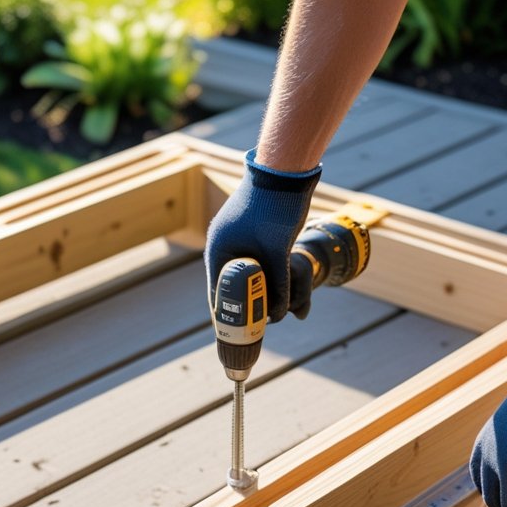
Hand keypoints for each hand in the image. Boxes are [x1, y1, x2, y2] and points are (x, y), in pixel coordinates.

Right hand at [204, 149, 320, 322]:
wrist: (286, 169)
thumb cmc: (275, 206)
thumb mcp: (278, 251)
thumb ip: (277, 284)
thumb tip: (277, 315)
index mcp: (219, 252)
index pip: (219, 296)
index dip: (230, 319)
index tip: (242, 337)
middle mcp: (226, 249)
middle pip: (236, 289)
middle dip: (252, 307)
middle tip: (266, 325)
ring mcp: (241, 242)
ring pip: (252, 278)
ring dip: (266, 292)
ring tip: (282, 308)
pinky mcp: (257, 236)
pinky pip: (262, 266)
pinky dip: (273, 278)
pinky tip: (287, 289)